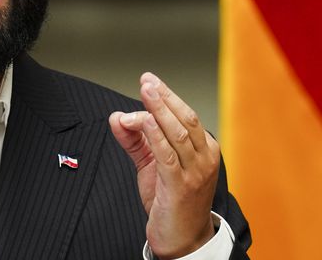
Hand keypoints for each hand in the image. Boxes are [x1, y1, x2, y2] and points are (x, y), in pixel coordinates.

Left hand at [109, 73, 217, 258]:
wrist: (181, 239)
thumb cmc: (171, 201)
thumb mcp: (152, 164)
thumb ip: (135, 140)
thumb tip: (117, 117)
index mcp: (204, 150)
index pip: (187, 115)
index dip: (168, 96)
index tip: (150, 80)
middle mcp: (204, 159)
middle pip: (185, 119)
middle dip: (164, 97)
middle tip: (146, 81)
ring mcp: (195, 173)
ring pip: (178, 133)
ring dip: (158, 111)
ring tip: (144, 94)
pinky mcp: (180, 186)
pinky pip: (168, 155)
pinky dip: (155, 135)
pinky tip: (144, 122)